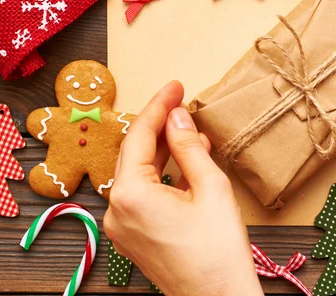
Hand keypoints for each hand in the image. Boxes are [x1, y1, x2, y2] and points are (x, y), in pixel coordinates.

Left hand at [104, 81, 262, 295]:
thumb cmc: (218, 250)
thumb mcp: (210, 187)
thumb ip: (188, 147)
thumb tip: (177, 117)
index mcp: (130, 194)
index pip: (140, 136)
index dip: (159, 106)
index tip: (176, 86)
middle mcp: (117, 209)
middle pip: (135, 153)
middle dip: (159, 125)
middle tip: (181, 101)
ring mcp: (122, 225)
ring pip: (139, 173)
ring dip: (163, 150)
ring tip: (190, 131)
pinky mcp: (134, 236)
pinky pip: (143, 194)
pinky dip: (163, 175)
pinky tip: (186, 162)